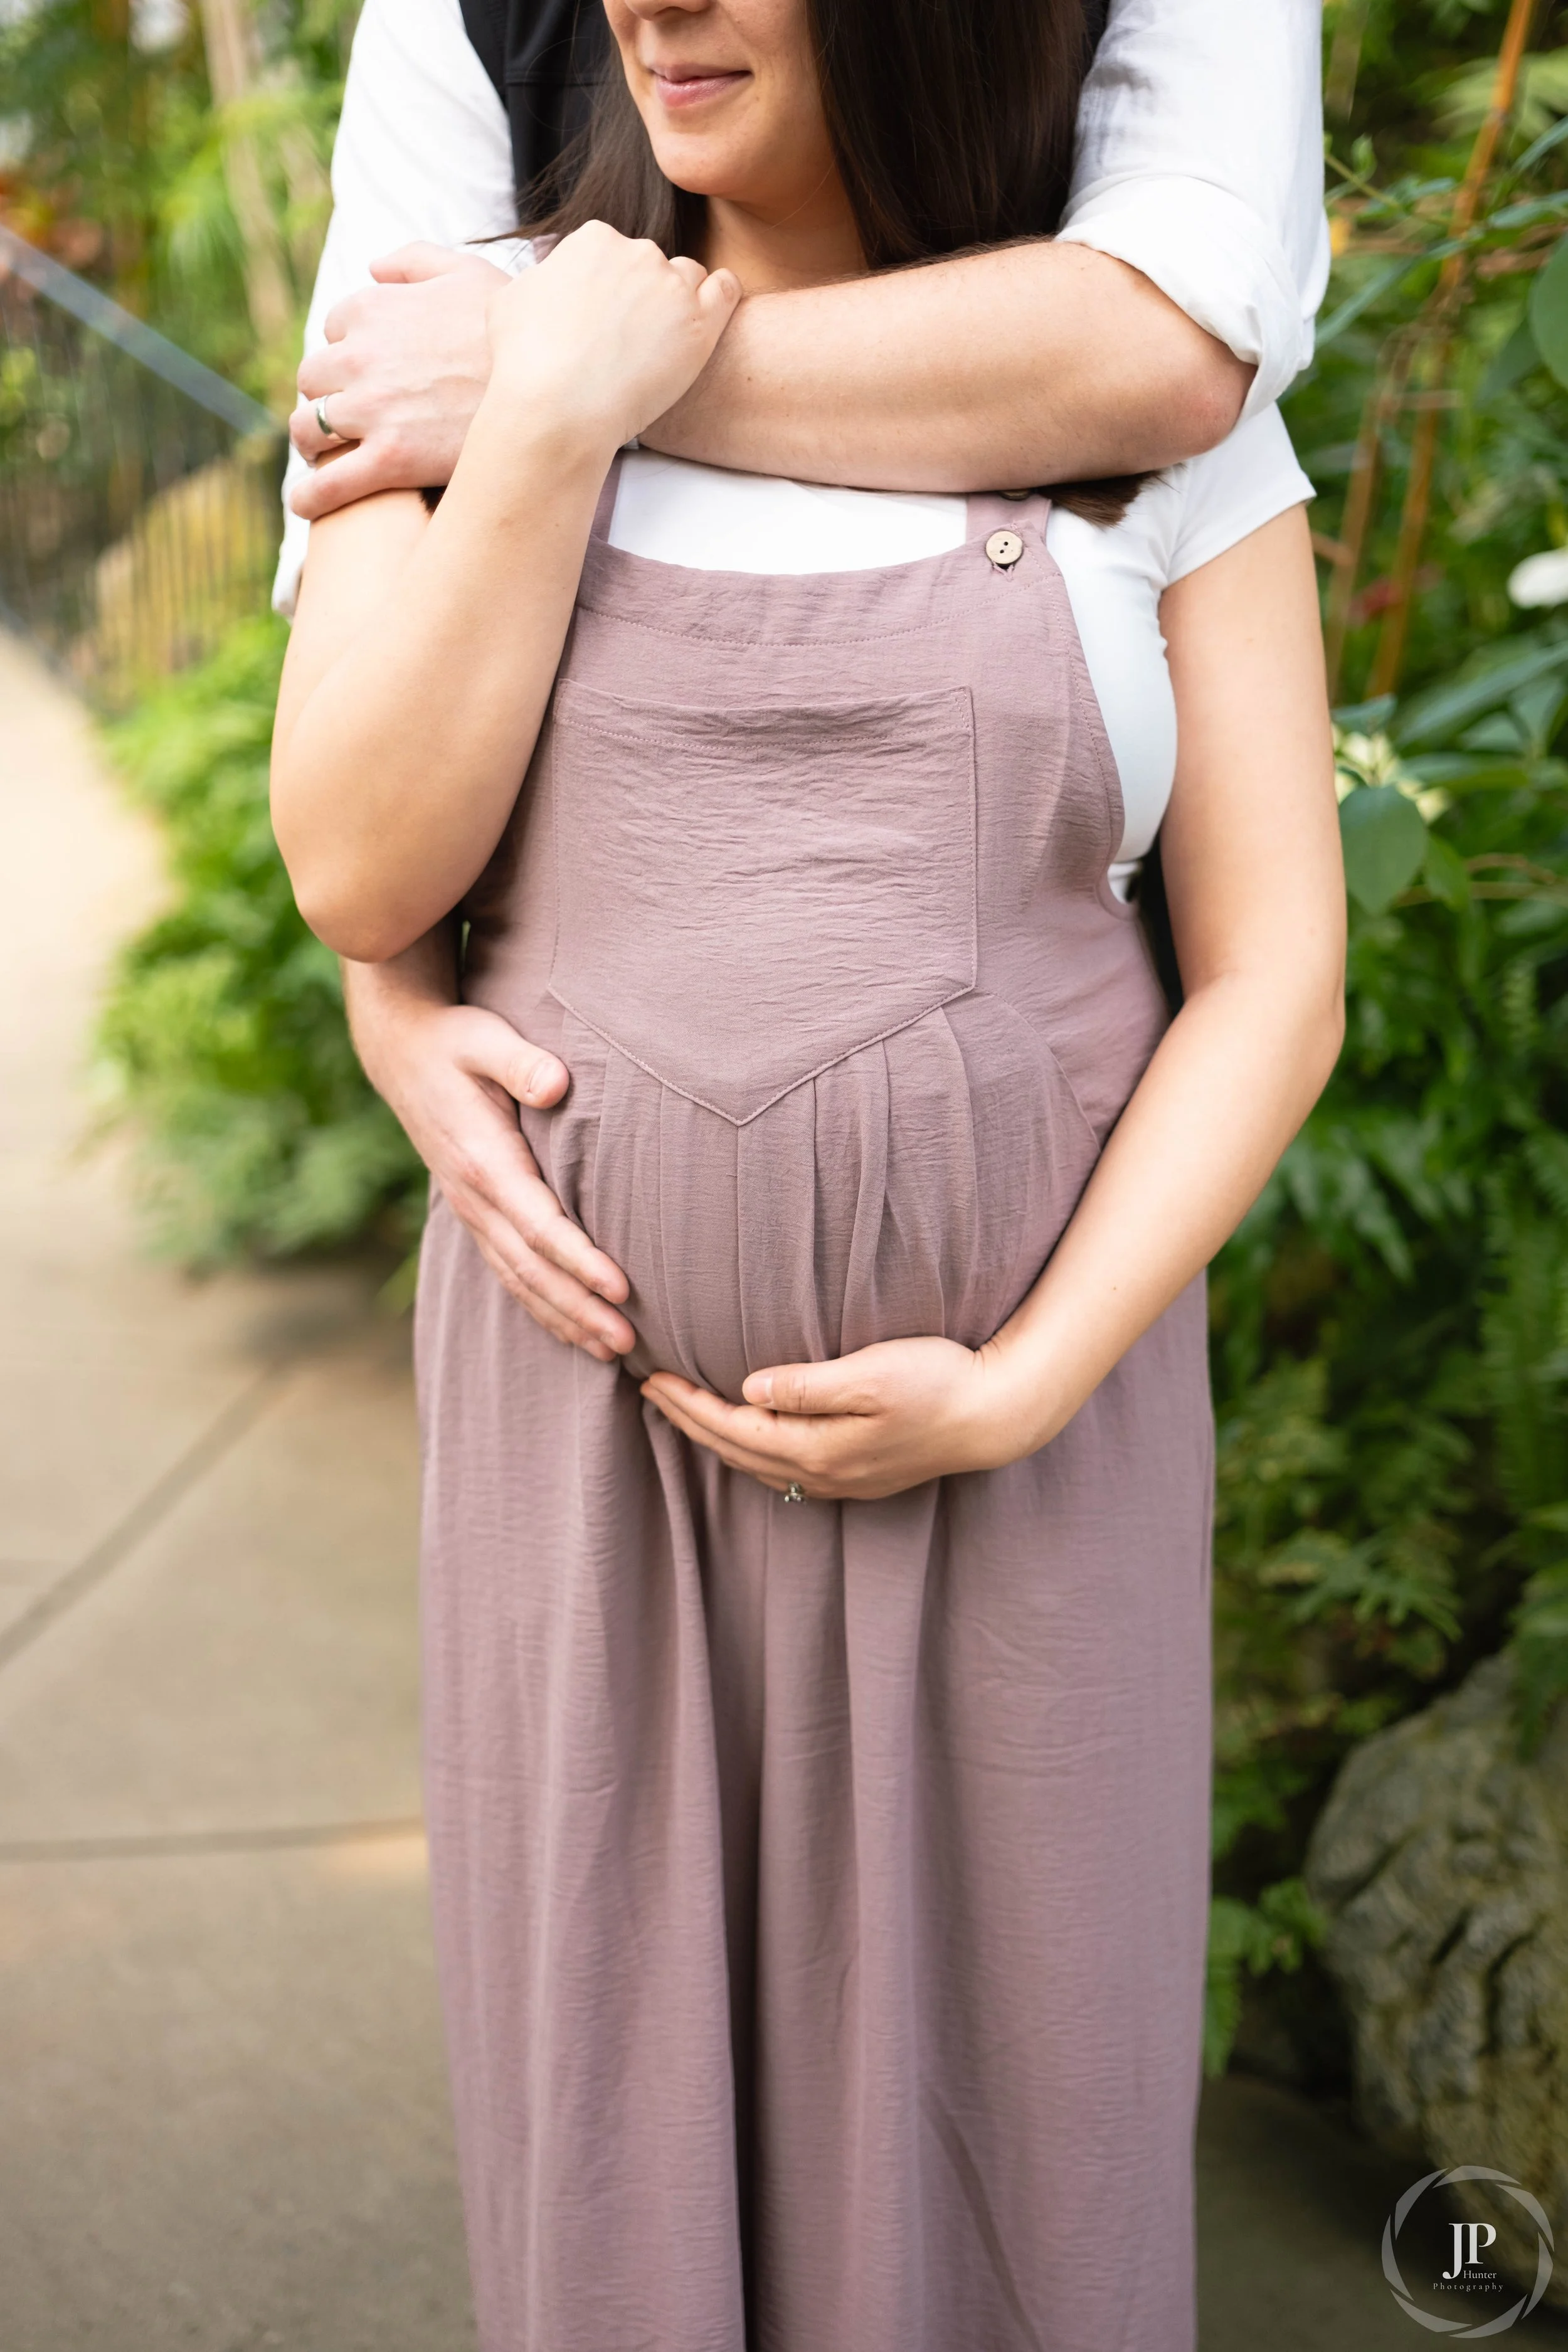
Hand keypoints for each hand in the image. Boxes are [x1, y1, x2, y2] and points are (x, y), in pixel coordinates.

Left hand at [290, 244, 505, 520]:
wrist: (553, 385)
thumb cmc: (516, 330)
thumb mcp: (469, 272)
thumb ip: (416, 261)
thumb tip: (373, 267)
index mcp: (373, 307)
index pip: (334, 332)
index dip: (348, 356)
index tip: (366, 376)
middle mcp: (361, 355)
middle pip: (313, 381)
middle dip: (324, 398)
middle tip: (342, 421)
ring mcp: (372, 410)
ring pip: (309, 430)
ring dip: (312, 445)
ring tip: (325, 460)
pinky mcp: (390, 460)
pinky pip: (328, 484)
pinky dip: (308, 497)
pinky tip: (305, 505)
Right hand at [373, 997, 635, 1360]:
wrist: (399, 1051)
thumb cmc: (454, 1041)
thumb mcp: (484, 1038)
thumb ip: (519, 1061)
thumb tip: (555, 1083)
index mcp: (483, 1160)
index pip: (538, 1225)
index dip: (579, 1261)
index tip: (621, 1288)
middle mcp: (475, 1197)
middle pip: (531, 1268)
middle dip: (580, 1309)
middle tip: (628, 1342)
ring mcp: (472, 1211)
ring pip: (519, 1280)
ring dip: (564, 1318)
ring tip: (611, 1351)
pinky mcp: (475, 1214)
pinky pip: (508, 1272)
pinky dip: (541, 1306)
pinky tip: (571, 1329)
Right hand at [484, 221, 740, 456]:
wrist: (556, 410)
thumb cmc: (524, 363)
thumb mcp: (510, 301)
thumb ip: (538, 280)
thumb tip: (547, 280)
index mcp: (593, 239)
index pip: (614, 252)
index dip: (610, 287)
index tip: (605, 319)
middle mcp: (636, 251)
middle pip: (651, 265)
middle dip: (643, 296)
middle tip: (628, 341)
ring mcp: (671, 285)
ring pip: (689, 278)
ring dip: (678, 303)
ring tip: (661, 343)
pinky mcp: (699, 323)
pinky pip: (725, 291)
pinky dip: (721, 298)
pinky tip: (708, 318)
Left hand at [641, 1335, 1042, 1501]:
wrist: (996, 1416)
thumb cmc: (939, 1382)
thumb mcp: (873, 1373)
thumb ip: (808, 1385)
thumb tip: (749, 1387)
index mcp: (819, 1448)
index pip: (734, 1427)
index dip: (688, 1406)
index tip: (652, 1379)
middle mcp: (823, 1474)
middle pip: (737, 1451)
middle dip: (689, 1423)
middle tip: (650, 1393)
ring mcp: (842, 1481)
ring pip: (757, 1466)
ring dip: (716, 1440)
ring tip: (684, 1416)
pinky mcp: (861, 1475)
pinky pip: (783, 1471)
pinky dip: (750, 1452)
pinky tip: (747, 1439)